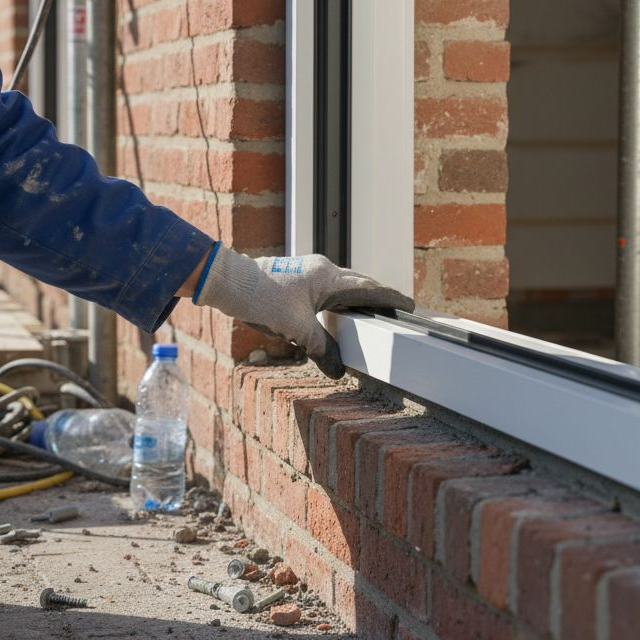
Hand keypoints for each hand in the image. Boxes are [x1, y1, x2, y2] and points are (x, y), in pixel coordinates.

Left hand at [194, 247, 414, 377]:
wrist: (230, 282)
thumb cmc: (261, 299)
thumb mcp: (295, 328)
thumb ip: (320, 348)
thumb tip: (337, 369)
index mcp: (328, 278)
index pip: (369, 289)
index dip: (390, 299)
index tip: (409, 305)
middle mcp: (323, 270)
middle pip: (360, 284)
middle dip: (379, 297)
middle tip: (397, 309)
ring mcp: (310, 271)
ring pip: (344, 285)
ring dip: (359, 297)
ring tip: (373, 311)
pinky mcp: (299, 278)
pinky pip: (329, 288)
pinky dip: (342, 299)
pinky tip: (339, 311)